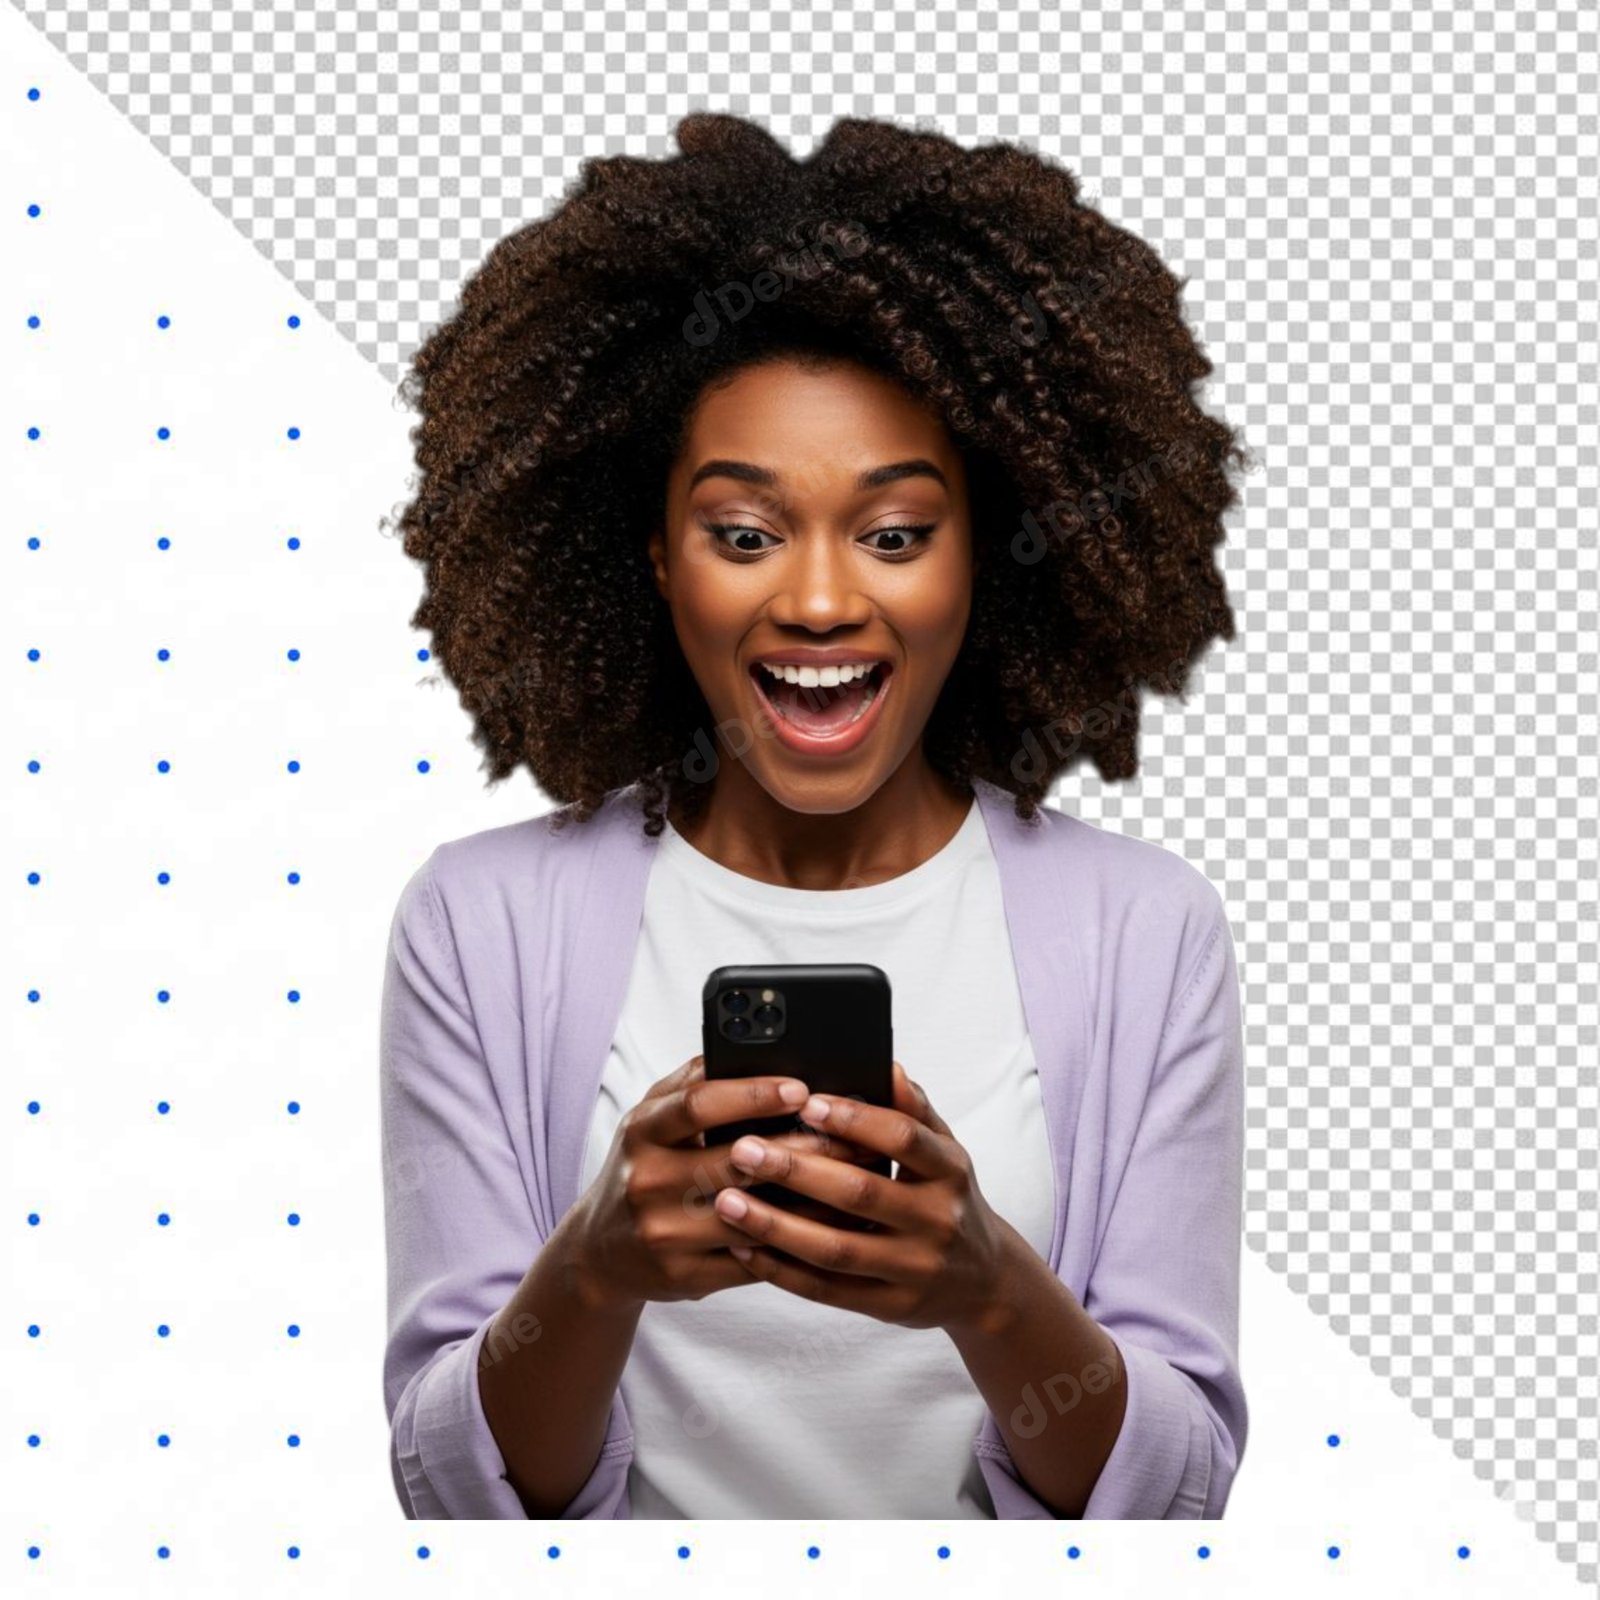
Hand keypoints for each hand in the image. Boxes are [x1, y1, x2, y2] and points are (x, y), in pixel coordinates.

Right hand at [566, 1054, 884, 1313]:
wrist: (602, 1252)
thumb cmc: (645, 1167)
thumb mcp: (652, 1118)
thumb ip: (694, 1082)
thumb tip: (750, 1051)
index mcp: (642, 1131)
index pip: (698, 1105)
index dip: (753, 1094)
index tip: (801, 1087)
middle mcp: (648, 1182)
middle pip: (735, 1162)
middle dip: (801, 1146)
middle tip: (851, 1133)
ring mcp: (665, 1234)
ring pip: (752, 1216)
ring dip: (811, 1198)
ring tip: (855, 1178)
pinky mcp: (685, 1277)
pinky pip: (753, 1260)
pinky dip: (796, 1241)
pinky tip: (832, 1224)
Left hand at [713, 1061, 1015, 1332]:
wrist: (986, 1282)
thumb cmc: (948, 1199)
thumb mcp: (946, 1152)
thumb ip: (915, 1111)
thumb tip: (887, 1066)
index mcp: (949, 1171)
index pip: (902, 1138)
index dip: (853, 1120)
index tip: (804, 1102)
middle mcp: (936, 1220)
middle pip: (860, 1193)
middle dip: (796, 1170)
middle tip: (743, 1150)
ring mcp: (913, 1268)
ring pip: (836, 1248)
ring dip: (775, 1225)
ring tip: (726, 1200)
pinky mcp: (889, 1306)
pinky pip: (827, 1290)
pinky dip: (781, 1271)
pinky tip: (742, 1248)